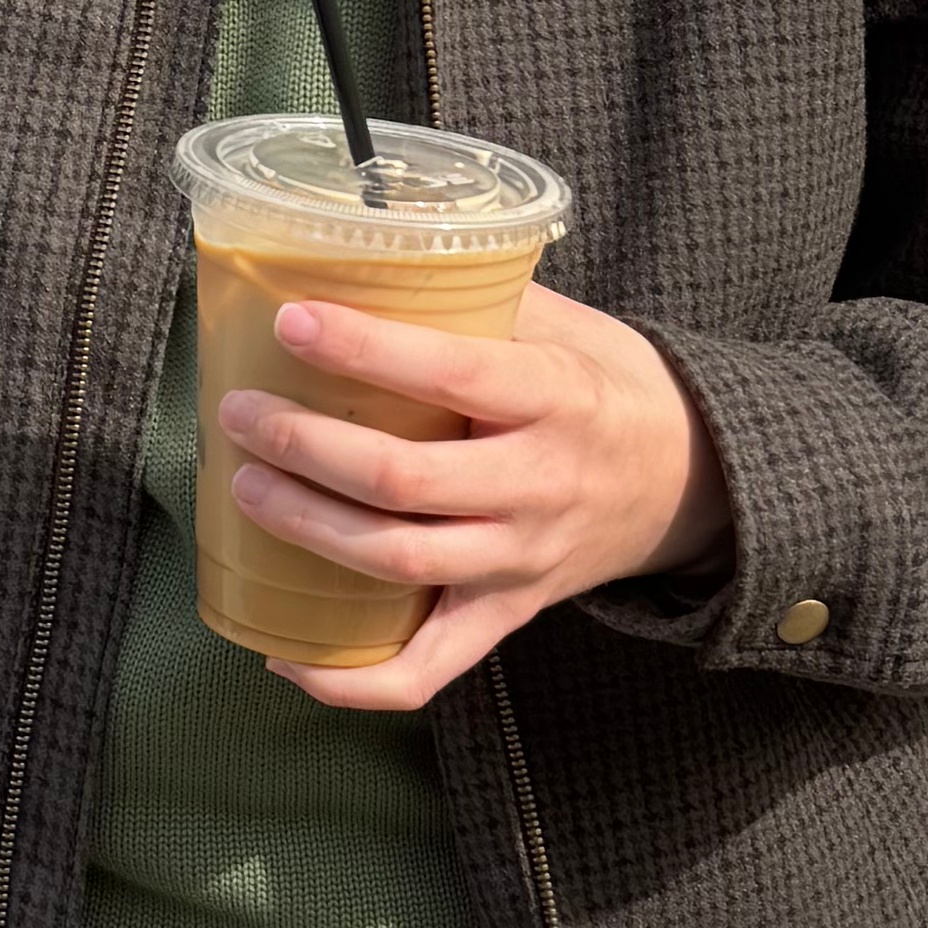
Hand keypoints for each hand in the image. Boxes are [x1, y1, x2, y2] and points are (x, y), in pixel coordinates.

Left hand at [218, 275, 730, 714]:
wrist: (687, 480)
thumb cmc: (603, 386)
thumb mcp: (563, 324)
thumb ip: (476, 298)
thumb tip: (360, 248)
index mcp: (554, 397)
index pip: (450, 374)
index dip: (363, 349)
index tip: (291, 322)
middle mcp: (538, 486)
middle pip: (405, 482)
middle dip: (306, 446)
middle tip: (240, 414)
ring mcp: (521, 561)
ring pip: (401, 563)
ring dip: (307, 529)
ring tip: (245, 487)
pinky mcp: (507, 614)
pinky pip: (426, 670)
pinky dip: (348, 678)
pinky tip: (282, 651)